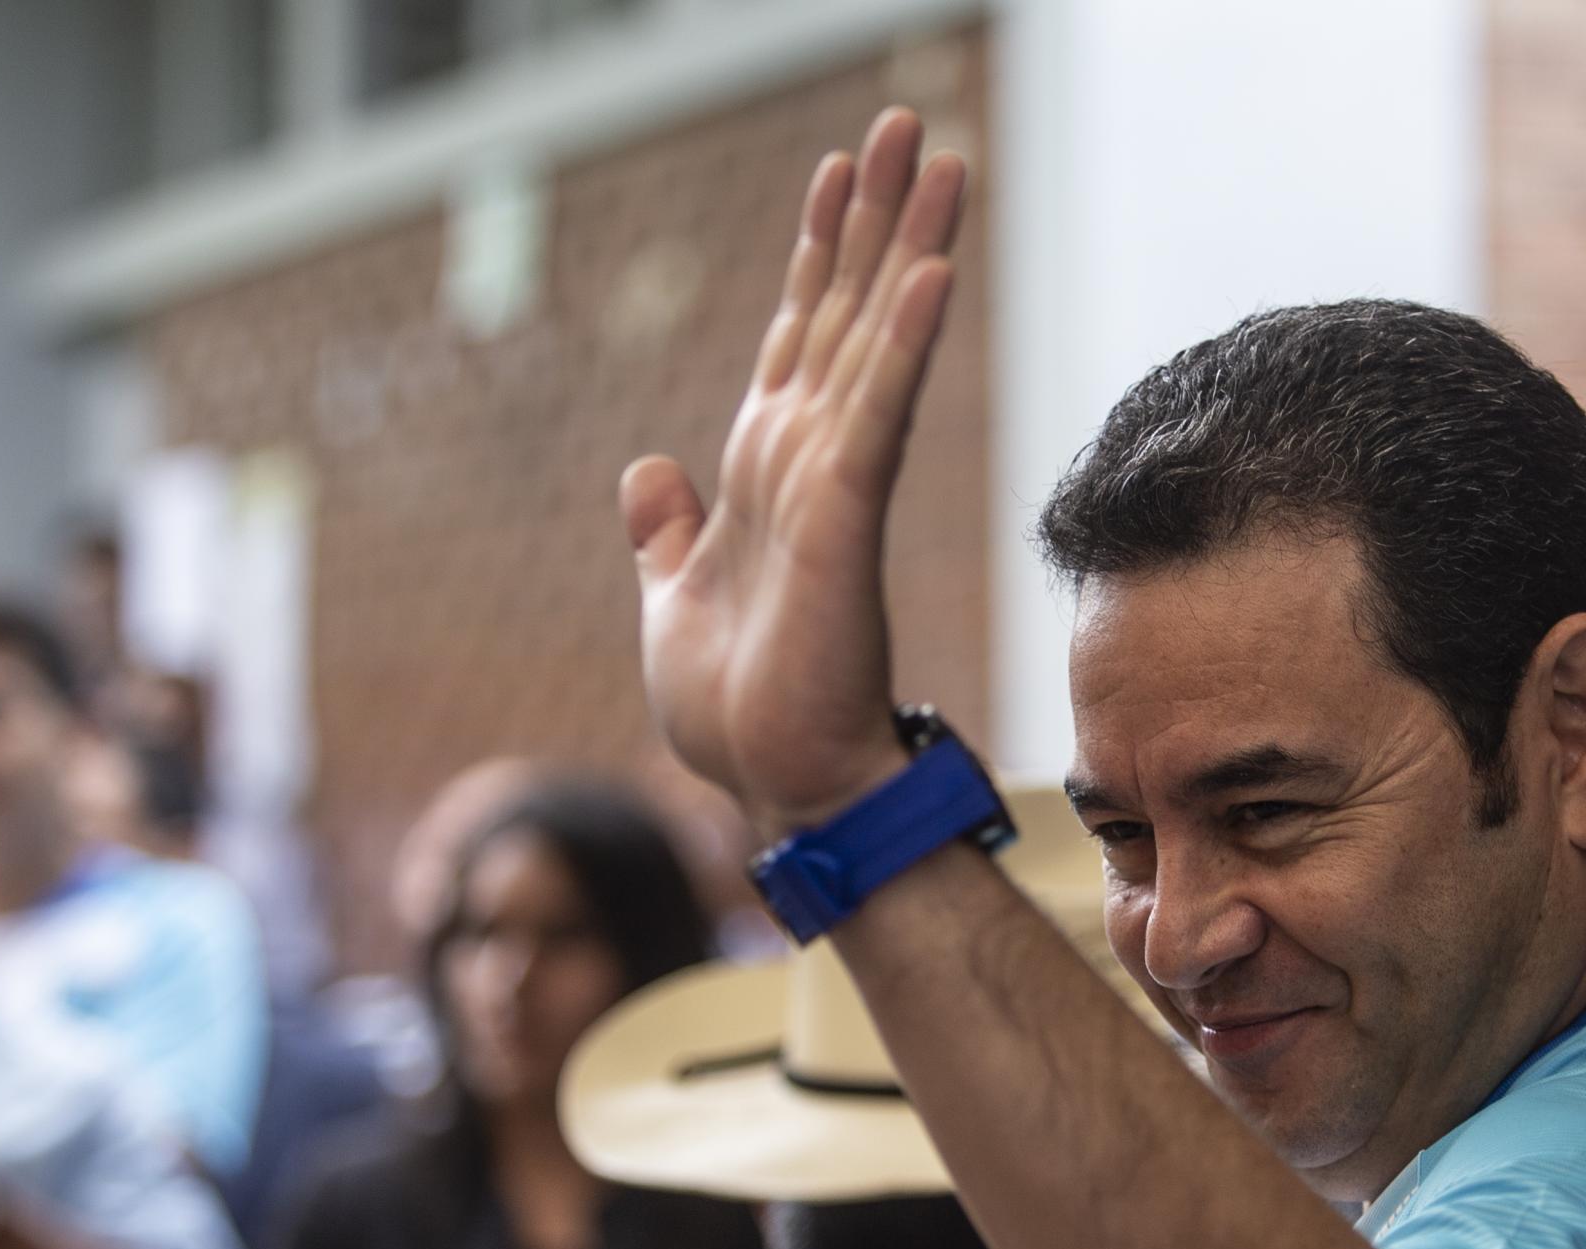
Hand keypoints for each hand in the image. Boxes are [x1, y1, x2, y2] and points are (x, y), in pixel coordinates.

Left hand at [621, 108, 966, 843]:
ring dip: (906, 246)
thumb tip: (646, 469)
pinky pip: (875, 414)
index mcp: (767, 471)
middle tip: (908, 123)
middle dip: (875, 216)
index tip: (840, 171)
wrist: (776, 787)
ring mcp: (833, 484)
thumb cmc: (740, 712)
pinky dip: (899, 344)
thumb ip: (666, 530)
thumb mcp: (671, 601)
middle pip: (845, 309)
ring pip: (872, 338)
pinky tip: (927, 274)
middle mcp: (809, 460)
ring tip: (939, 158)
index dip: (817, 251)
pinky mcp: (844, 520)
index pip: (798, 335)